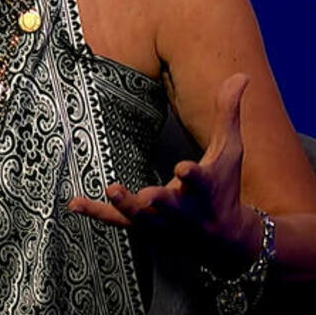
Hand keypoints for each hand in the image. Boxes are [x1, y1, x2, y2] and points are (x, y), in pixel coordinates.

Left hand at [67, 73, 261, 266]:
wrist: (226, 239)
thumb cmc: (225, 187)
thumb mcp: (230, 150)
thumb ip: (228, 112)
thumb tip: (241, 74)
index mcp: (204, 187)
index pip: (199, 180)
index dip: (192, 175)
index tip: (183, 168)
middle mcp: (184, 209)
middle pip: (169, 205)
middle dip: (159, 201)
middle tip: (148, 195)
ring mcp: (163, 222)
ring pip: (142, 217)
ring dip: (125, 206)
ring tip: (111, 190)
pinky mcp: (146, 228)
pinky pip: (118, 222)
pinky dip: (97, 213)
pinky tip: (74, 203)